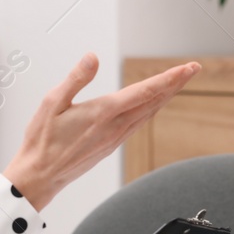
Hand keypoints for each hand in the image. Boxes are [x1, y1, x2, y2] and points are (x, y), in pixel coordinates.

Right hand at [4, 56, 198, 210]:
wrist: (40, 175)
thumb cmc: (43, 140)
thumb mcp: (53, 102)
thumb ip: (76, 78)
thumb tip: (92, 58)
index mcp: (103, 112)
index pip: (145, 90)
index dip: (169, 77)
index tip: (187, 68)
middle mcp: (115, 126)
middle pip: (154, 101)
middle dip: (176, 83)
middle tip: (193, 69)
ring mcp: (116, 137)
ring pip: (149, 113)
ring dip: (166, 96)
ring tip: (179, 82)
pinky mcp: (112, 145)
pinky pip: (139, 123)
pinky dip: (152, 109)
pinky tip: (154, 105)